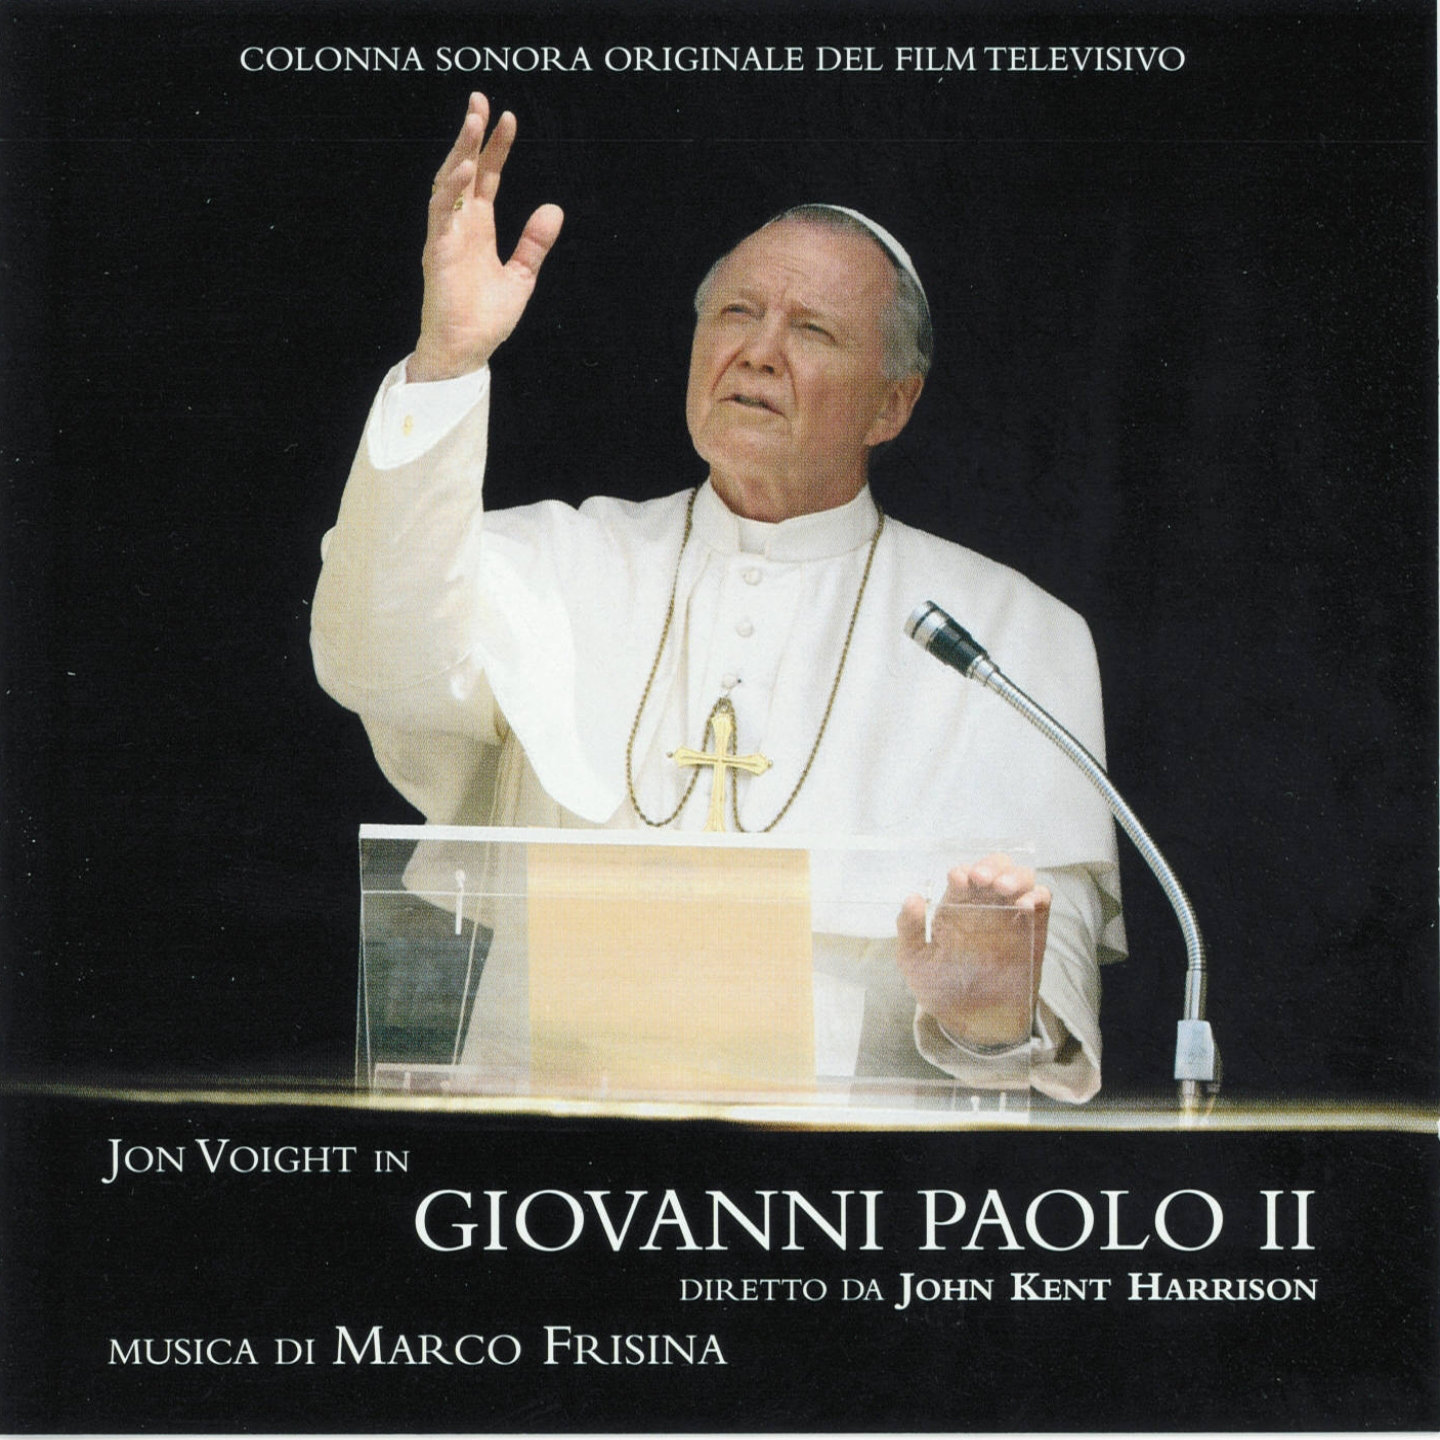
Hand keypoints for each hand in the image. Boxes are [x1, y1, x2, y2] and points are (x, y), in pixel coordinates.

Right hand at [409, 93, 564, 381]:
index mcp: (477, 228)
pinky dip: (452, 190)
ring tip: (473, 121)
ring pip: (448, 183)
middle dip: (471, 135)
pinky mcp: (437, 254)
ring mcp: (445, 237)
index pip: (486, 178)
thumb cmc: (485, 318)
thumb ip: (534, 243)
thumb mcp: (521, 276)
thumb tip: (554, 208)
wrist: (465, 351)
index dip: (496, 148)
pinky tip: (466, 168)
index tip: (508, 119)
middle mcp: (458, 227)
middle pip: (464, 170)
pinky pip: (441, 215)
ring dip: (460, 151)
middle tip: (480, 100)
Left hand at [895, 853, 1049, 1049]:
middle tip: (983, 878)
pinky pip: (1042, 902)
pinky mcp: (1034, 933)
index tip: (957, 879)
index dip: (962, 872)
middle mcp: (985, 907)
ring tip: (1003, 888)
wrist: (975, 1024)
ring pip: (1021, 878)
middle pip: (995, 868)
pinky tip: (1025, 905)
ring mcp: (1011, 918)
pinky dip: (1038, 894)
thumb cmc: (942, 990)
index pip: (963, 876)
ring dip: (1015, 876)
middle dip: (991, 865)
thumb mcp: (915, 962)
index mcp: (956, 908)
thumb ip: (909, 929)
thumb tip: (913, 897)